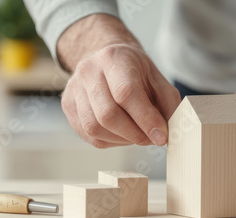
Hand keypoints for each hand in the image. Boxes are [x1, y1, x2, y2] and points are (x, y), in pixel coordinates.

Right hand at [58, 15, 179, 147]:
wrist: (106, 61)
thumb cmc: (135, 72)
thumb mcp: (157, 78)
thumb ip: (167, 103)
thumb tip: (167, 133)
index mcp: (113, 59)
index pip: (126, 93)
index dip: (145, 119)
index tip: (161, 136)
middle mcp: (88, 71)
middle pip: (108, 115)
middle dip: (134, 134)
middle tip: (151, 138)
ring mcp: (74, 89)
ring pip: (95, 128)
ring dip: (122, 140)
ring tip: (137, 134)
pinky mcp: (68, 106)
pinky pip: (88, 135)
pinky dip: (110, 140)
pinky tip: (122, 134)